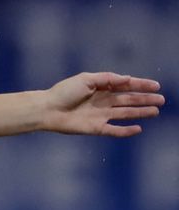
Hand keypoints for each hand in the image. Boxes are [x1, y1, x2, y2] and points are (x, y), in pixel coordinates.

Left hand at [41, 72, 163, 136]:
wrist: (47, 109)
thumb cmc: (64, 92)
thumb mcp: (86, 79)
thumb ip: (107, 79)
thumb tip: (127, 79)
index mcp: (101, 88)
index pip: (125, 86)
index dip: (141, 85)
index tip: (156, 86)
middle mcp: (103, 102)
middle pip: (129, 100)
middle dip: (145, 100)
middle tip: (161, 100)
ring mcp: (100, 115)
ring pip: (125, 114)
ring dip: (140, 113)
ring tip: (155, 111)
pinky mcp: (96, 128)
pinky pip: (114, 130)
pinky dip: (125, 130)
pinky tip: (138, 129)